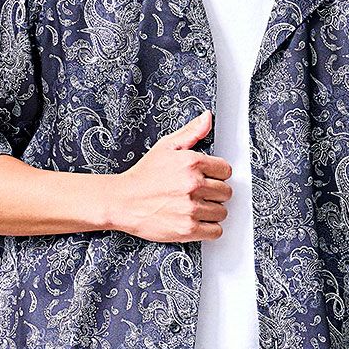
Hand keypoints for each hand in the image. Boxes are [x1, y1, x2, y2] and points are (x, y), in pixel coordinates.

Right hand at [110, 110, 231, 242]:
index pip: (226, 170)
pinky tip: (197, 220)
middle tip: (199, 193)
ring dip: (212, 211)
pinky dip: (209, 228)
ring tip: (195, 207)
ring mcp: (191, 208)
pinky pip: (215, 231)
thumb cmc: (143, 175)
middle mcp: (193, 185)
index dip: (217, 174)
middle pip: (226, 192)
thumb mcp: (165, 147)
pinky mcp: (187, 229)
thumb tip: (207, 118)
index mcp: (191, 162)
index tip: (207, 178)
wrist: (122, 202)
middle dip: (215, 192)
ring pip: (222, 211)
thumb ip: (190, 132)